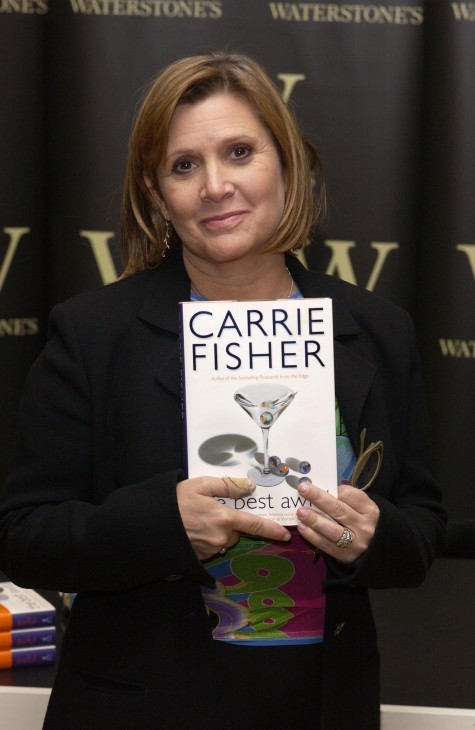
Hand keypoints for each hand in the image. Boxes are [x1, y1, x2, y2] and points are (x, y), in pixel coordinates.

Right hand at [176, 476, 290, 560]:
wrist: (151, 524)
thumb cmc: (176, 501)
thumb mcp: (200, 485)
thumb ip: (228, 486)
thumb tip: (249, 487)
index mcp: (224, 519)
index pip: (255, 525)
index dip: (272, 530)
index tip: (285, 534)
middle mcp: (221, 538)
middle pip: (237, 531)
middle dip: (230, 522)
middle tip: (212, 510)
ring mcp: (211, 550)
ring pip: (224, 539)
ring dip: (219, 530)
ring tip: (199, 518)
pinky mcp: (201, 557)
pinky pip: (212, 546)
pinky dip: (208, 538)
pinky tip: (194, 530)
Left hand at [296, 482, 379, 563]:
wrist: (374, 550)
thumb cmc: (362, 521)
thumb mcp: (363, 508)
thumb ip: (347, 499)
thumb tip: (321, 490)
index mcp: (369, 510)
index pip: (350, 496)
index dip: (334, 489)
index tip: (320, 484)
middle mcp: (364, 526)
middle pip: (339, 510)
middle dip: (319, 498)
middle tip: (303, 489)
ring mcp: (355, 543)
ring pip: (332, 530)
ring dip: (314, 519)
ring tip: (300, 511)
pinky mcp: (345, 556)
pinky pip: (326, 545)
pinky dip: (312, 536)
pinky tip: (302, 527)